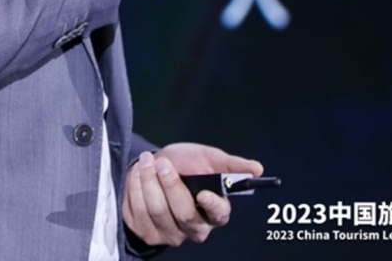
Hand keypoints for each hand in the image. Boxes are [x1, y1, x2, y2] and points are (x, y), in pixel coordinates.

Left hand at [122, 142, 263, 247]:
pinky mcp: (148, 233)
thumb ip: (231, 164)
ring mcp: (172, 234)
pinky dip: (135, 188)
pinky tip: (138, 174)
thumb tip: (257, 168)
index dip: (212, 205)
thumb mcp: (208, 158)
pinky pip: (138, 212)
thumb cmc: (187, 164)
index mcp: (216, 211)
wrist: (155, 166)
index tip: (202, 193)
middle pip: (184, 213)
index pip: (219, 214)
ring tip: (146, 162)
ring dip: (148, 182)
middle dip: (170, 184)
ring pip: (158, 211)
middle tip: (161, 163)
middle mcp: (196, 228)